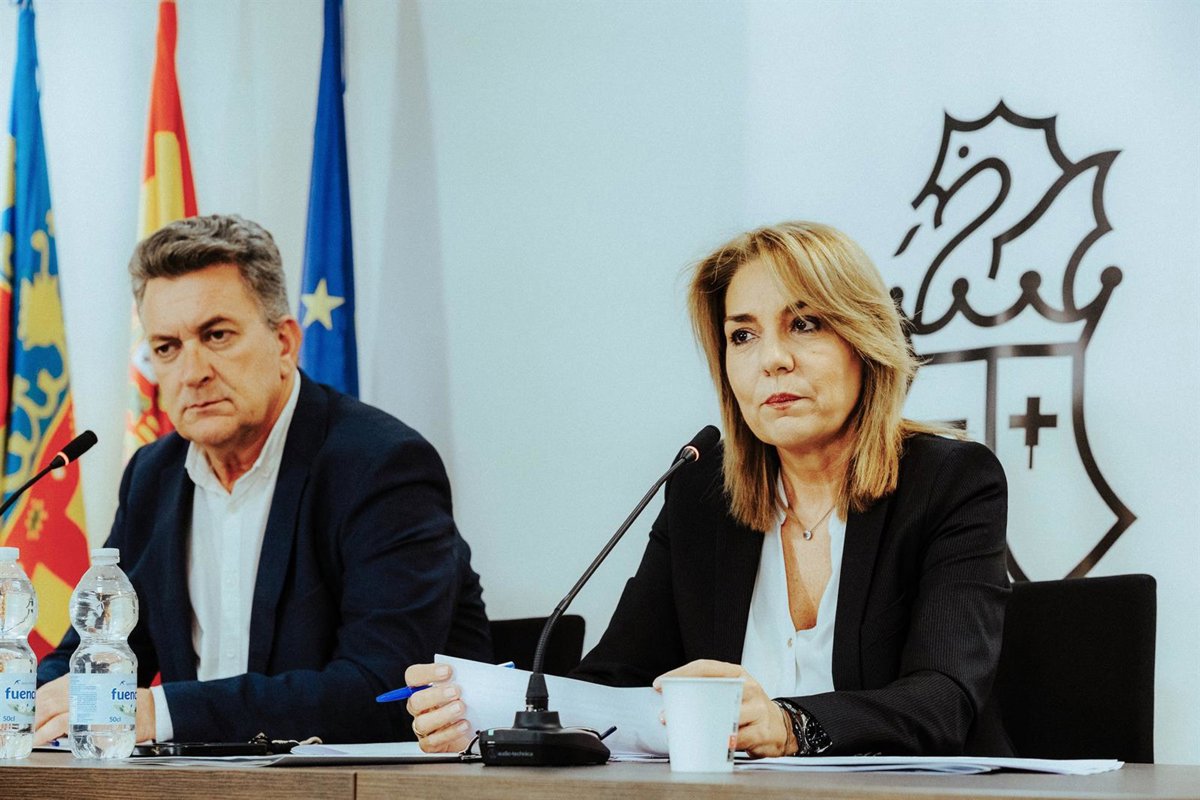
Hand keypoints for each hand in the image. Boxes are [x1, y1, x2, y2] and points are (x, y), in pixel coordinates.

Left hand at [36, 677, 157, 743]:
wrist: (148, 710)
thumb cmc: (123, 701)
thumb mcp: (101, 689)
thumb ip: (80, 692)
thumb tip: (54, 707)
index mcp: (85, 677)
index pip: (50, 688)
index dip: (36, 700)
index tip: (28, 711)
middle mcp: (85, 685)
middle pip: (48, 698)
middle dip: (34, 714)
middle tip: (27, 725)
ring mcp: (88, 701)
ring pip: (53, 710)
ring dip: (38, 724)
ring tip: (31, 734)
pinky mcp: (92, 717)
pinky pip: (65, 723)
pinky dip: (50, 731)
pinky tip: (43, 737)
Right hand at [405, 663, 471, 752]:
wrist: (471, 731)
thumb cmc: (464, 704)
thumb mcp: (462, 689)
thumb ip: (461, 680)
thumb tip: (469, 675)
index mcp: (422, 689)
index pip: (413, 676)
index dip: (427, 672)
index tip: (448, 671)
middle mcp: (419, 708)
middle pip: (415, 701)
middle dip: (436, 695)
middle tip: (456, 691)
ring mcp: (423, 727)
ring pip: (422, 723)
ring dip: (443, 714)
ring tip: (461, 708)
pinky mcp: (429, 745)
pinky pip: (434, 741)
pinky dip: (450, 732)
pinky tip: (463, 725)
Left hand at [653, 659, 794, 757]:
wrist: (781, 726)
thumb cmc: (750, 707)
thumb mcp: (734, 690)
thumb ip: (710, 689)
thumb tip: (672, 697)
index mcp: (737, 673)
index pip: (704, 667)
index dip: (679, 674)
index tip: (660, 685)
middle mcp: (748, 687)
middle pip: (711, 690)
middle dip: (685, 703)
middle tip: (665, 714)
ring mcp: (757, 709)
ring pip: (723, 716)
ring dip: (700, 726)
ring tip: (683, 731)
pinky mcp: (761, 731)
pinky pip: (735, 739)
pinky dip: (719, 742)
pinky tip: (709, 744)